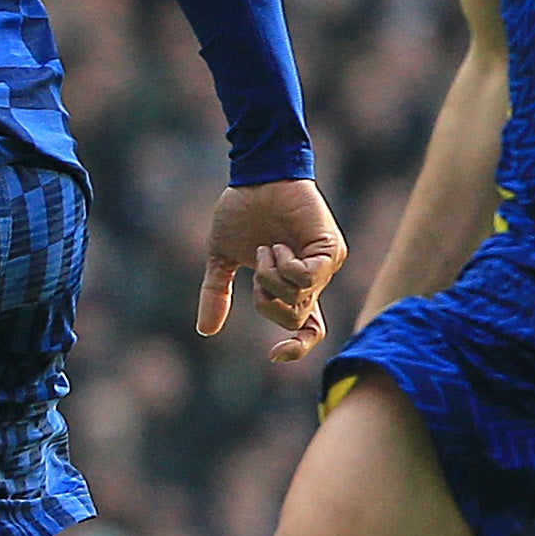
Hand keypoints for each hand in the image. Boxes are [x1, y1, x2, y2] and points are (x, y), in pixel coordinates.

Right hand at [199, 177, 345, 365]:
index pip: (308, 329)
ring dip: (271, 275)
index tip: (275, 356)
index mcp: (293, 287)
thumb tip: (206, 331)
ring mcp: (324, 265)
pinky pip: (308, 278)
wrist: (255, 179)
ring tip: (269, 245)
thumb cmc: (243, 213)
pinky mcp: (329, 249)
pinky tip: (279, 246)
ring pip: (298, 297)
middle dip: (266, 300)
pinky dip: (284, 267)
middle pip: (294, 318)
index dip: (298, 347)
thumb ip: (217, 293)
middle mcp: (313, 281)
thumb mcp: (222, 258)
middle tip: (259, 264)